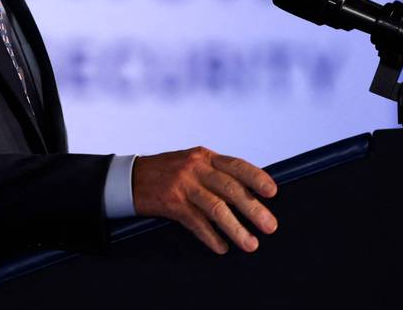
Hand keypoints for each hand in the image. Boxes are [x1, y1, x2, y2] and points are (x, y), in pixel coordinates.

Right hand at [132, 147, 277, 253]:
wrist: (130, 178)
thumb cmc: (167, 172)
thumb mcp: (192, 163)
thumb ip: (215, 173)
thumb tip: (247, 192)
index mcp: (204, 156)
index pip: (236, 165)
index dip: (256, 178)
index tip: (273, 192)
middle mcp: (195, 168)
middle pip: (230, 189)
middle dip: (253, 209)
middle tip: (270, 226)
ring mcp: (183, 185)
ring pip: (216, 208)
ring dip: (236, 228)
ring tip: (251, 244)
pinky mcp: (171, 203)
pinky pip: (196, 223)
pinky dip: (211, 237)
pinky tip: (221, 247)